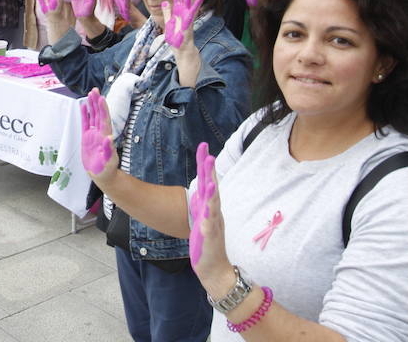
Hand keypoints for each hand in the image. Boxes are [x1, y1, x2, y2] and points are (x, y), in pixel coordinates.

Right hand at [81, 88, 115, 174]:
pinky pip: (85, 123)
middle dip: (97, 102)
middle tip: (95, 90)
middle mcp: (100, 133)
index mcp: (106, 137)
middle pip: (99, 114)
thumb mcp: (109, 161)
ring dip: (92, 105)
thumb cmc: (107, 169)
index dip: (103, 109)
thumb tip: (109, 137)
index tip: (101, 98)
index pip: (104, 120)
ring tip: (90, 93)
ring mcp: (93, 134)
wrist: (101, 175)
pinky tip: (83, 106)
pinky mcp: (87, 138)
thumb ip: (109, 150)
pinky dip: (84, 114)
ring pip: (92, 116)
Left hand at [162, 0, 205, 48]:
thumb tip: (165, 3)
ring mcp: (187, 14)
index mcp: (177, 11)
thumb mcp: (168, 23)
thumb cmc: (175, 38)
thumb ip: (167, 13)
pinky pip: (194, 9)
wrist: (181, 49)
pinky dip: (198, 1)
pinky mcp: (189, 20)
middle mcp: (183, 10)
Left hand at [189, 142, 216, 268]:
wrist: (215, 269)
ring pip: (213, 209)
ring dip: (212, 196)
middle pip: (212, 189)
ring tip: (210, 183)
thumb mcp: (202, 218)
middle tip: (209, 156)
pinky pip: (209, 232)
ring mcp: (213, 227)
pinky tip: (204, 220)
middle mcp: (213, 214)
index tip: (204, 147)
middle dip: (210, 173)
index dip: (205, 165)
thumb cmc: (207, 243)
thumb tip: (203, 187)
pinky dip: (207, 225)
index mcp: (210, 207)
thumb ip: (203, 203)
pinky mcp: (210, 241)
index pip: (208, 182)